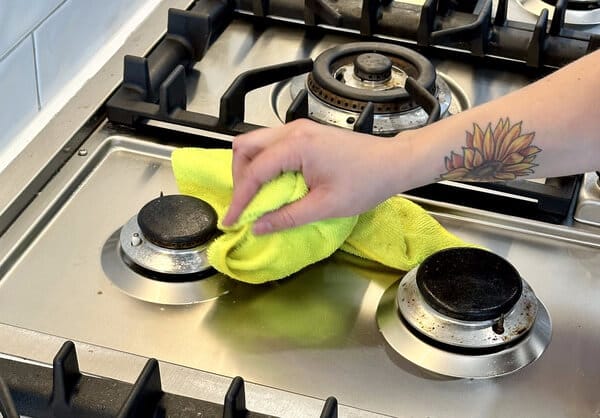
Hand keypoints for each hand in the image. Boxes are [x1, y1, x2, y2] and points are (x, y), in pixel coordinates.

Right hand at [222, 119, 406, 233]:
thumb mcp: (326, 206)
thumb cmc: (366, 182)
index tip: (231, 221)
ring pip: (256, 144)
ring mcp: (299, 129)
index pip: (254, 171)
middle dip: (239, 177)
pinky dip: (264, 164)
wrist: (393, 162)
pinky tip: (273, 185)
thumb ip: (288, 216)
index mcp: (296, 145)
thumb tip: (258, 227)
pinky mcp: (305, 133)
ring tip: (257, 197)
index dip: (240, 199)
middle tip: (246, 204)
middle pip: (245, 147)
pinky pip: (272, 145)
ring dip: (250, 169)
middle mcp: (293, 130)